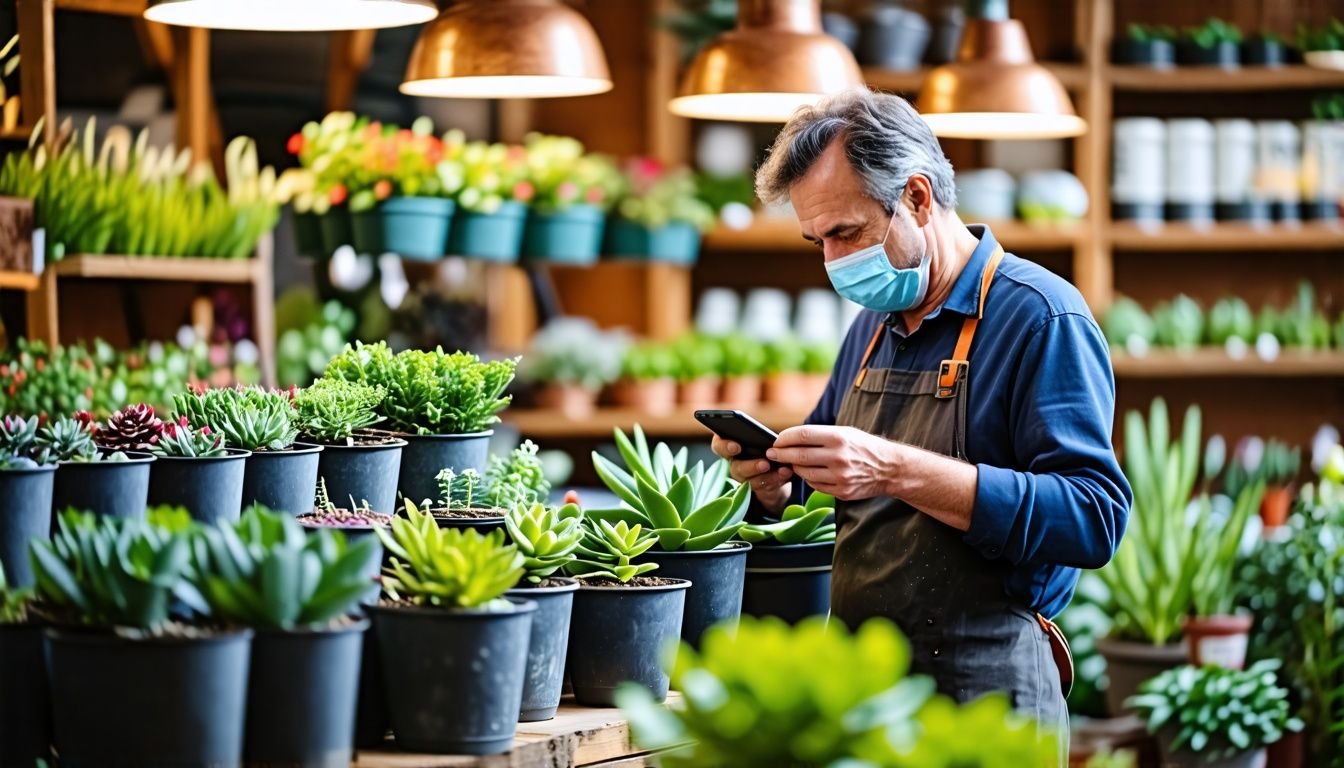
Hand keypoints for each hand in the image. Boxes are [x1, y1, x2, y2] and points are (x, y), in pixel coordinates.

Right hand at [711, 434, 792, 513]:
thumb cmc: (763, 444)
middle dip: (751, 466)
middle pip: (736, 467)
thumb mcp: (760, 437)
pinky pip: (766, 487)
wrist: (775, 465)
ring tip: (782, 469)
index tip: (736, 447)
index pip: (718, 445)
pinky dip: (777, 479)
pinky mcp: (758, 489)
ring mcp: (745, 479)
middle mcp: (734, 464)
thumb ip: (759, 435)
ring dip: (768, 476)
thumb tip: (768, 438)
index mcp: (729, 446)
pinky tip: (786, 472)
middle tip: (765, 463)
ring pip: (752, 481)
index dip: (724, 447)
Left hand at [766, 425, 900, 501]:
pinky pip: (815, 485)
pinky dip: (809, 478)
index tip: (776, 440)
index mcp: (838, 438)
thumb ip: (819, 436)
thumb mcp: (845, 432)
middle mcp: (838, 457)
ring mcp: (839, 477)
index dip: (784, 438)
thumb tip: (789, 439)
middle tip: (772, 453)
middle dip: (781, 454)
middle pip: (798, 456)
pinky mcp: (841, 492)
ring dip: (794, 467)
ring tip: (792, 462)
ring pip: (804, 473)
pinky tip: (811, 472)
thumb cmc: (864, 446)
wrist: (890, 469)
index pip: (801, 436)